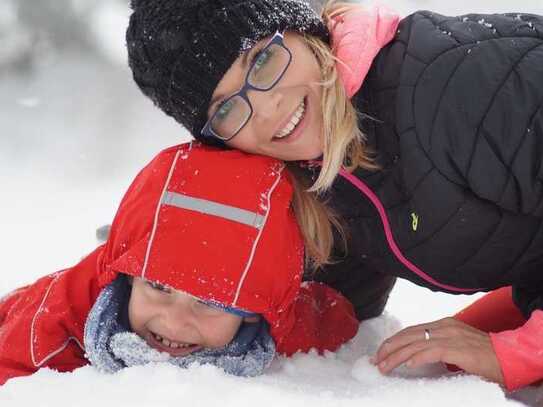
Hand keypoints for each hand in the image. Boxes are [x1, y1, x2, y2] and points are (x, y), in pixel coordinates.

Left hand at [372, 317, 503, 384]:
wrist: (508, 356)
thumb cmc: (484, 354)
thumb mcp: (456, 345)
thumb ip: (438, 346)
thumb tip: (417, 355)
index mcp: (443, 324)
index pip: (411, 330)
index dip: (394, 341)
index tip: (380, 352)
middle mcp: (444, 327)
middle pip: (408, 335)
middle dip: (389, 347)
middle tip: (375, 360)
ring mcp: (451, 336)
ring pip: (416, 344)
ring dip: (397, 356)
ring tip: (384, 366)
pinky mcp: (458, 348)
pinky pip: (433, 351)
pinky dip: (418, 357)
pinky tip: (408, 364)